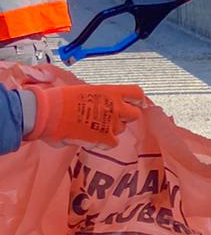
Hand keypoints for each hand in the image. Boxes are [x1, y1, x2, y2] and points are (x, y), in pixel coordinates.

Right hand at [24, 84, 145, 147]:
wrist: (48, 113)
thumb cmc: (60, 100)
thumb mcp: (84, 91)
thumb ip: (98, 98)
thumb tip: (98, 105)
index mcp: (110, 91)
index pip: (136, 93)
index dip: (138, 100)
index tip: (138, 103)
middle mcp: (115, 106)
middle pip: (134, 114)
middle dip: (126, 117)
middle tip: (112, 119)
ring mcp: (111, 123)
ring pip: (121, 129)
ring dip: (111, 130)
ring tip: (93, 128)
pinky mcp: (104, 138)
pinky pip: (112, 143)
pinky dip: (103, 143)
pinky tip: (91, 138)